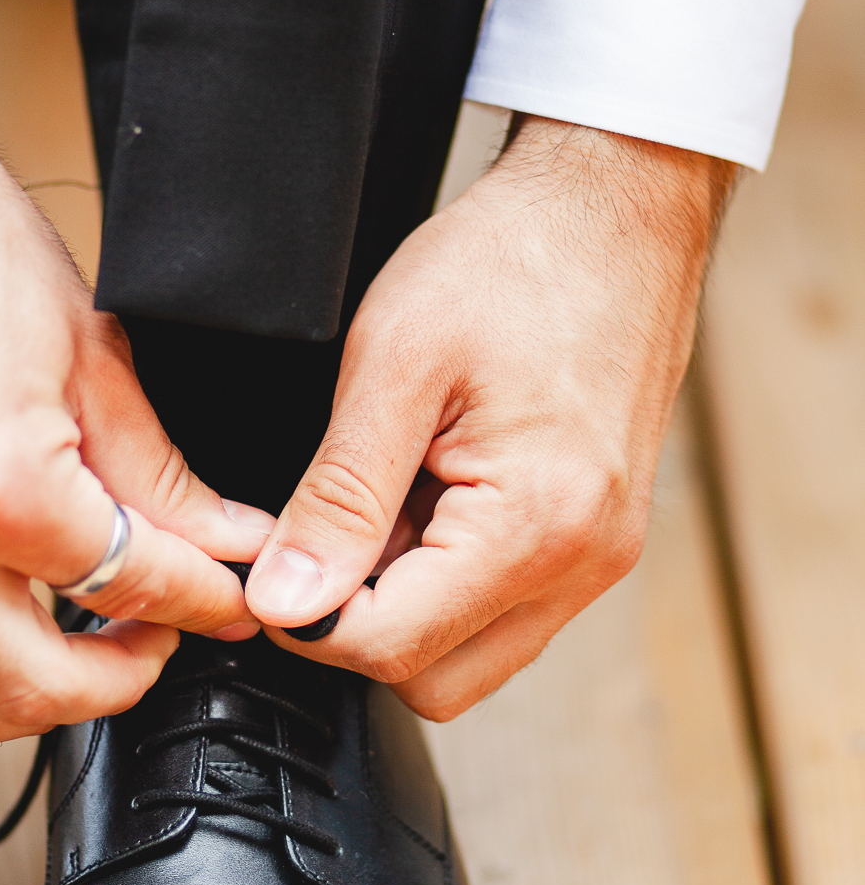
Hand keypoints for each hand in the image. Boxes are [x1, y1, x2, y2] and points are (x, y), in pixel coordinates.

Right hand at [0, 30, 269, 741]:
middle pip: (35, 688)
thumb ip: (159, 472)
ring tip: (69, 645)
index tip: (231, 602)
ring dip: (19, 697)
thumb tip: (224, 539)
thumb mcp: (88, 351)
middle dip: (121, 678)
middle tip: (158, 635)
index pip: (136, 587)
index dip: (206, 602)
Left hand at [243, 118, 735, 717]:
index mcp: (536, 527)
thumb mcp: (395, 364)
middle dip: (356, 625)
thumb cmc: (512, 260)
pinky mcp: (595, 541)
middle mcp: (582, 565)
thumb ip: (336, 497)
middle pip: (433, 679)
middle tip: (321, 530)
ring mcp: (597, 559)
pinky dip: (445, 578)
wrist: (615, 205)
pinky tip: (421, 496)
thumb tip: (283, 601)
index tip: (270, 557)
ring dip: (402, 604)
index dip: (306, 616)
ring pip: (469, 657)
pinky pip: (502, 609)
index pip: (389, 649)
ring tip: (380, 499)